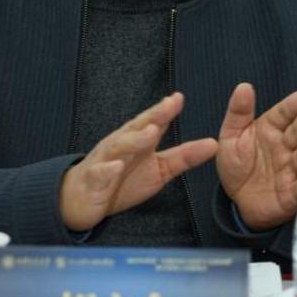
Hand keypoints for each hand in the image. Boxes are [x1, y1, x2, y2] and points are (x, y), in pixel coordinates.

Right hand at [59, 93, 218, 231]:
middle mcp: (121, 144)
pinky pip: (101, 172)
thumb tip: (214, 144)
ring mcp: (106, 160)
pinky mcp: (94, 179)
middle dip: (153, 115)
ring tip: (151, 132)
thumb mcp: (159, 169)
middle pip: (137, 127)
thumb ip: (184, 156)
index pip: (153, 121)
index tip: (179, 97)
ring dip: (135, 139)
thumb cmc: (121, 178)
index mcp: (137, 140)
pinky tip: (116, 166)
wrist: (82, 198)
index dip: (165, 110)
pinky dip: (108, 169)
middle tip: (169, 105)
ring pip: (120, 146)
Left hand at [216, 84, 296, 230]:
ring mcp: (291, 169)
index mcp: (271, 129)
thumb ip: (238, 112)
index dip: (294, 105)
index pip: (284, 113)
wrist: (237, 200)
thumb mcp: (231, 136)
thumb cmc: (238, 164)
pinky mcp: (293, 194)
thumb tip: (244, 86)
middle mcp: (286, 147)